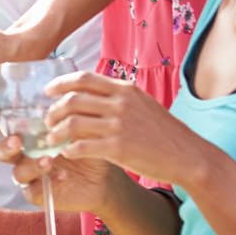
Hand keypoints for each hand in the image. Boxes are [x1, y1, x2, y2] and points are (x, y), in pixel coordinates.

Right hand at [0, 108, 125, 216]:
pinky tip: (62, 175)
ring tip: (49, 160)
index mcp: (26, 134)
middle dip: (5, 146)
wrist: (103, 177)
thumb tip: (66, 94)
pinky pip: (32, 191)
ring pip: (17, 173)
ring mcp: (30, 175)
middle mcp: (23, 154)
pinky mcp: (38, 193)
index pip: (2, 127)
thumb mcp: (79, 124)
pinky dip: (45, 182)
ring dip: (30, 165)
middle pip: (1, 152)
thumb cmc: (87, 145)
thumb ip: (68, 112)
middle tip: (17, 141)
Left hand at [40, 71, 209, 188]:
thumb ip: (118, 96)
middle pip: (72, 100)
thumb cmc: (164, 132)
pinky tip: (67, 152)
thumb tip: (90, 92)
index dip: (61, 83)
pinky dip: (69, 149)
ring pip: (72, 123)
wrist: (188, 156)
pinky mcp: (118, 149)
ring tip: (52, 139)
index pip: (83, 79)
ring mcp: (119, 126)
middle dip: (53, 110)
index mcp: (125, 89)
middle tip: (47, 121)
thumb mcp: (143, 104)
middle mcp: (120, 104)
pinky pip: (82, 146)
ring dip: (56, 132)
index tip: (48, 92)